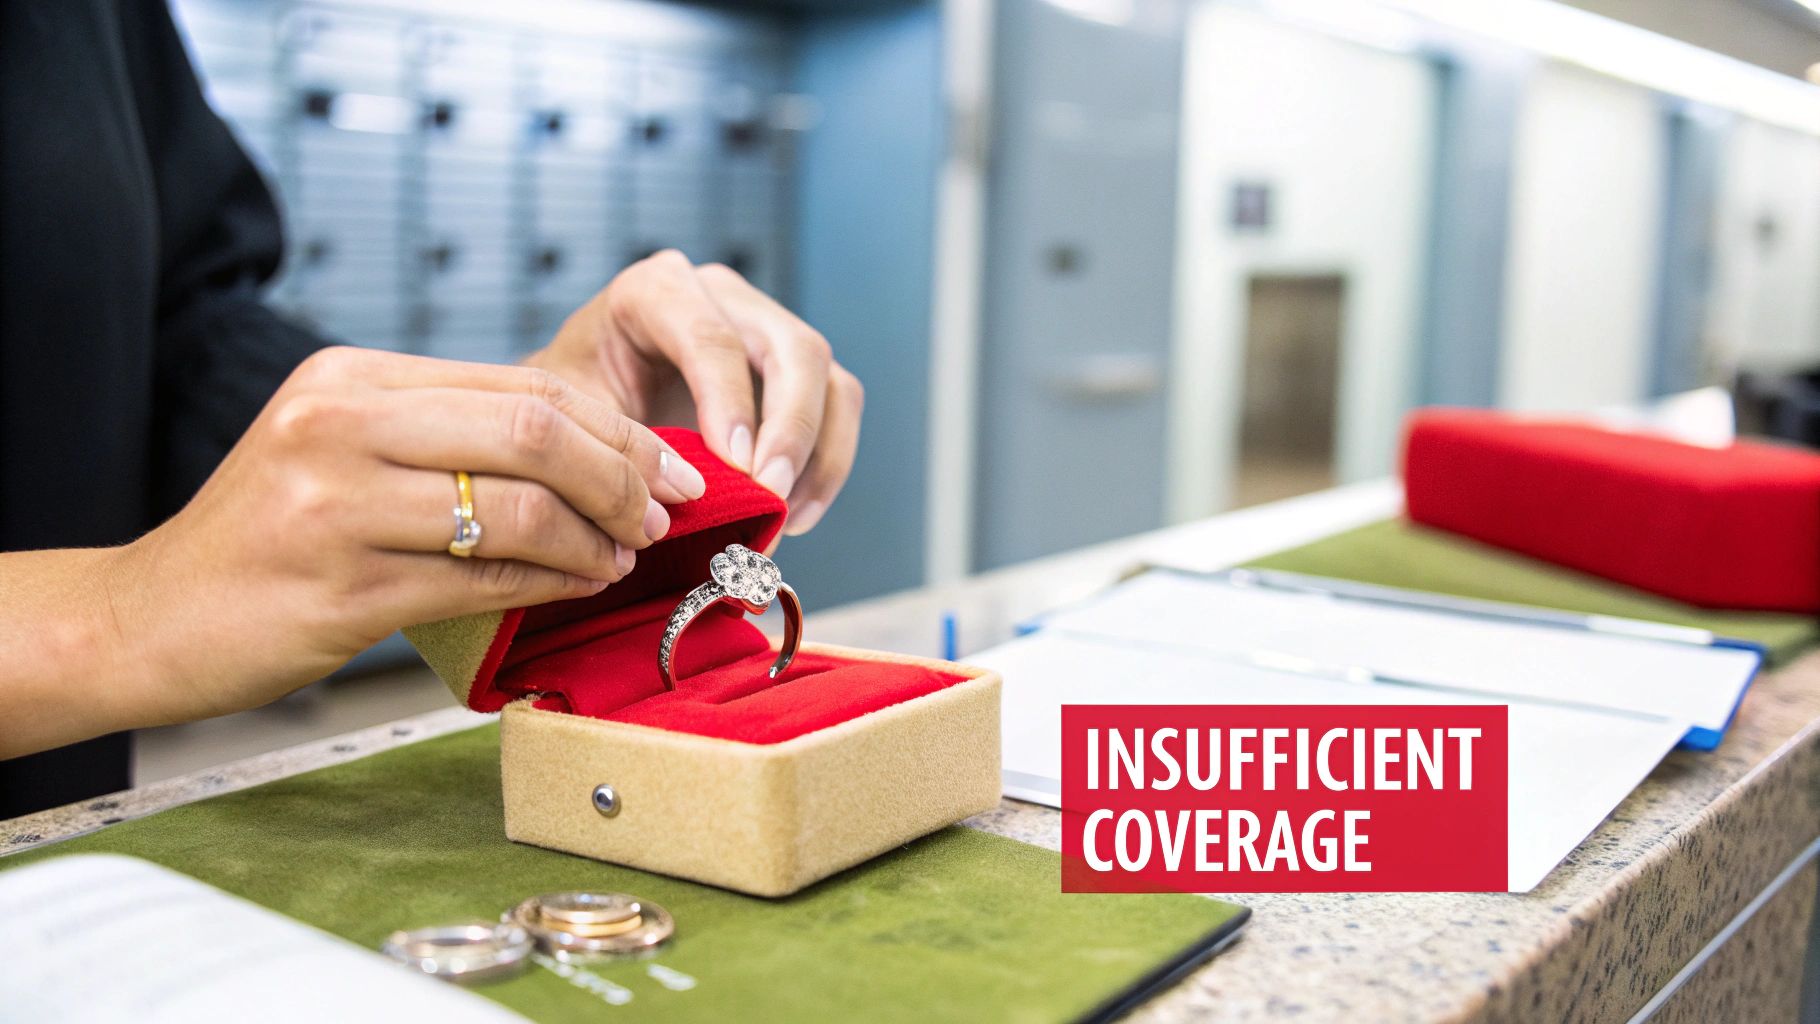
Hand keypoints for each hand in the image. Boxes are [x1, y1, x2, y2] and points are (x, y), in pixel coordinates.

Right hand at [102, 347, 707, 727]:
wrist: (149, 616)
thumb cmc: (268, 537)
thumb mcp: (341, 450)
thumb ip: (447, 434)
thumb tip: (592, 449)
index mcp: (349, 379)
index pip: (521, 386)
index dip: (614, 427)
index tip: (666, 465)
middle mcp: (339, 426)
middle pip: (534, 431)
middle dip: (623, 475)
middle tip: (662, 512)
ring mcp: (336, 507)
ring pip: (520, 507)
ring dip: (596, 537)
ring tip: (623, 555)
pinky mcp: (341, 589)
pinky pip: (484, 578)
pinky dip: (553, 581)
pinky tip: (581, 584)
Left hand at [523, 250, 862, 537]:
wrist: (578, 412)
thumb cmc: (569, 412)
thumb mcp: (571, 420)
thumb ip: (619, 446)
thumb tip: (685, 491)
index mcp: (654, 289)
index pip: (711, 336)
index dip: (730, 403)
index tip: (737, 468)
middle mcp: (721, 295)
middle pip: (791, 348)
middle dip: (791, 429)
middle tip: (771, 495)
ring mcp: (765, 328)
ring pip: (828, 379)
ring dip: (819, 454)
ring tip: (786, 517)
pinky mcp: (792, 369)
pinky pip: (837, 408)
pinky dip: (827, 465)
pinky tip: (796, 514)